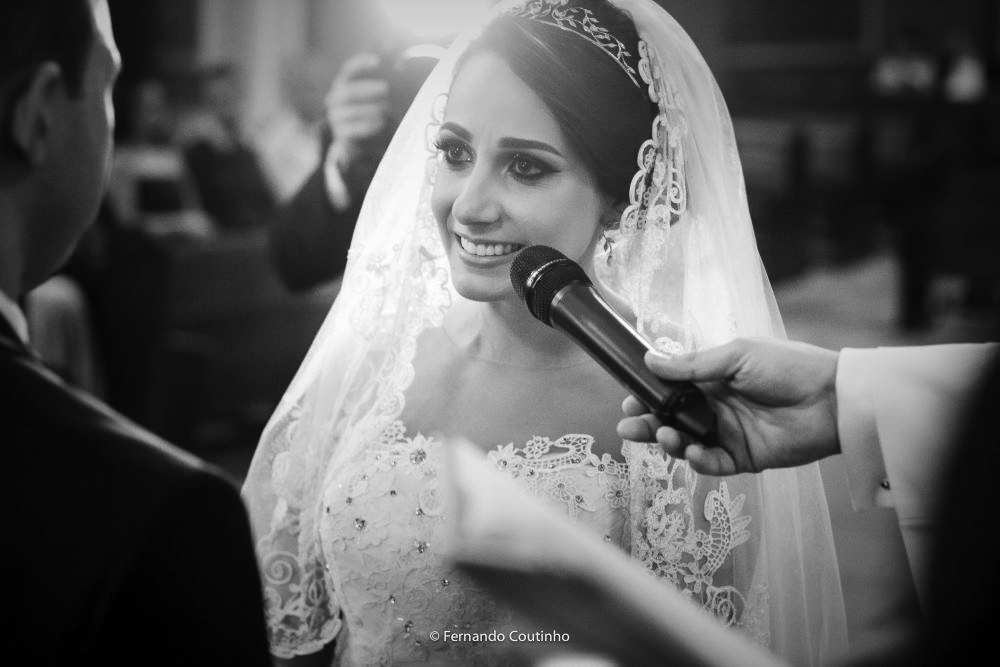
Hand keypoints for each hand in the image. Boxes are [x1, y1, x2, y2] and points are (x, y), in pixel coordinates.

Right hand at [325, 52, 390, 179]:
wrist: (357, 136)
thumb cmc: (370, 109)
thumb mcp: (376, 95)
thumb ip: (385, 84)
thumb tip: (405, 69)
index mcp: (343, 83)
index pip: (349, 70)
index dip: (361, 64)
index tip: (378, 61)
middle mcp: (335, 98)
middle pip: (349, 92)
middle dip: (368, 89)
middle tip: (386, 88)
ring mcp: (335, 116)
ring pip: (351, 111)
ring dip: (371, 109)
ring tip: (386, 109)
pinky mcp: (340, 132)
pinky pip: (352, 129)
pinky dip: (368, 125)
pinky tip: (381, 122)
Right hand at [616, 337, 841, 474]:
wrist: (833, 399)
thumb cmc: (788, 367)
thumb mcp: (737, 356)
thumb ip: (693, 364)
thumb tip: (650, 360)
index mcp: (712, 378)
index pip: (670, 389)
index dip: (647, 395)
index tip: (628, 398)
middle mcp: (716, 406)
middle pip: (671, 419)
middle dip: (647, 423)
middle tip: (628, 426)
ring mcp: (728, 433)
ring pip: (686, 443)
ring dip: (669, 442)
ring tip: (663, 436)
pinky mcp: (743, 457)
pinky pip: (713, 463)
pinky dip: (699, 461)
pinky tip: (693, 453)